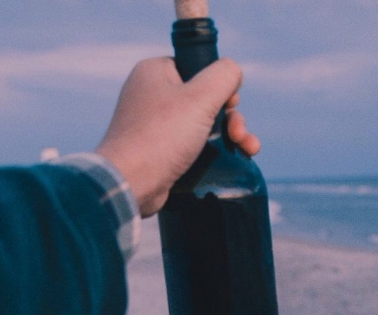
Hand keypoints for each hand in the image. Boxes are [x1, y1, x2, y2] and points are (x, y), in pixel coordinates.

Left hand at [96, 57, 260, 216]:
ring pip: (204, 123)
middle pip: (206, 98)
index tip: (230, 104)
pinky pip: (193, 144)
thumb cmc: (161, 136)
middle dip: (231, 116)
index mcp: (155, 72)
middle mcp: (151, 95)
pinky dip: (214, 149)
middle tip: (238, 133)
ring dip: (231, 134)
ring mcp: (154, 124)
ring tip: (248, 149)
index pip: (198, 67)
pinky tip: (237, 157)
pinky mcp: (159, 150)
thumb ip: (224, 76)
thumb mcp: (200, 97)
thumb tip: (233, 72)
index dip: (220, 85)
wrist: (130, 182)